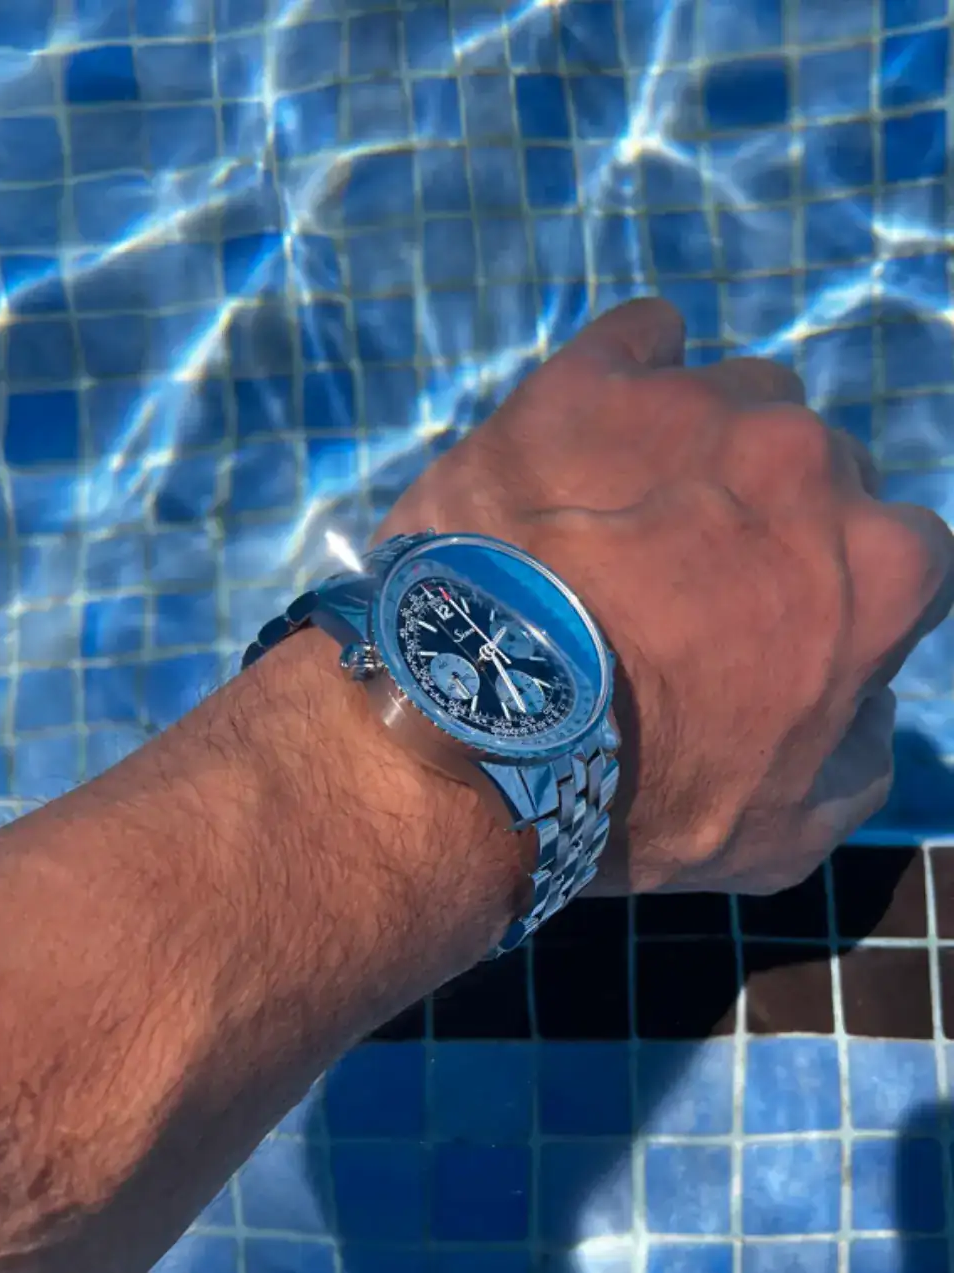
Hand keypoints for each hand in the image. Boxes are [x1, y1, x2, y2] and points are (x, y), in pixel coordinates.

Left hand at [375, 299, 953, 895]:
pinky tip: (602, 417)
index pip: (904, 556)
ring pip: (735, 401)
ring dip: (703, 449)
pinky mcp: (589, 380)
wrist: (471, 735)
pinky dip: (635, 371)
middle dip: (771, 520)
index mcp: (881, 565)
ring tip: (625, 513)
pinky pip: (641, 339)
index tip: (781, 627)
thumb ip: (860, 752)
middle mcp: (809, 462)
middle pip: (819, 471)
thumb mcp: (787, 830)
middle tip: (686, 581)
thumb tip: (865, 698)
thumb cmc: (635, 794)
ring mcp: (697, 407)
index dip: (841, 596)